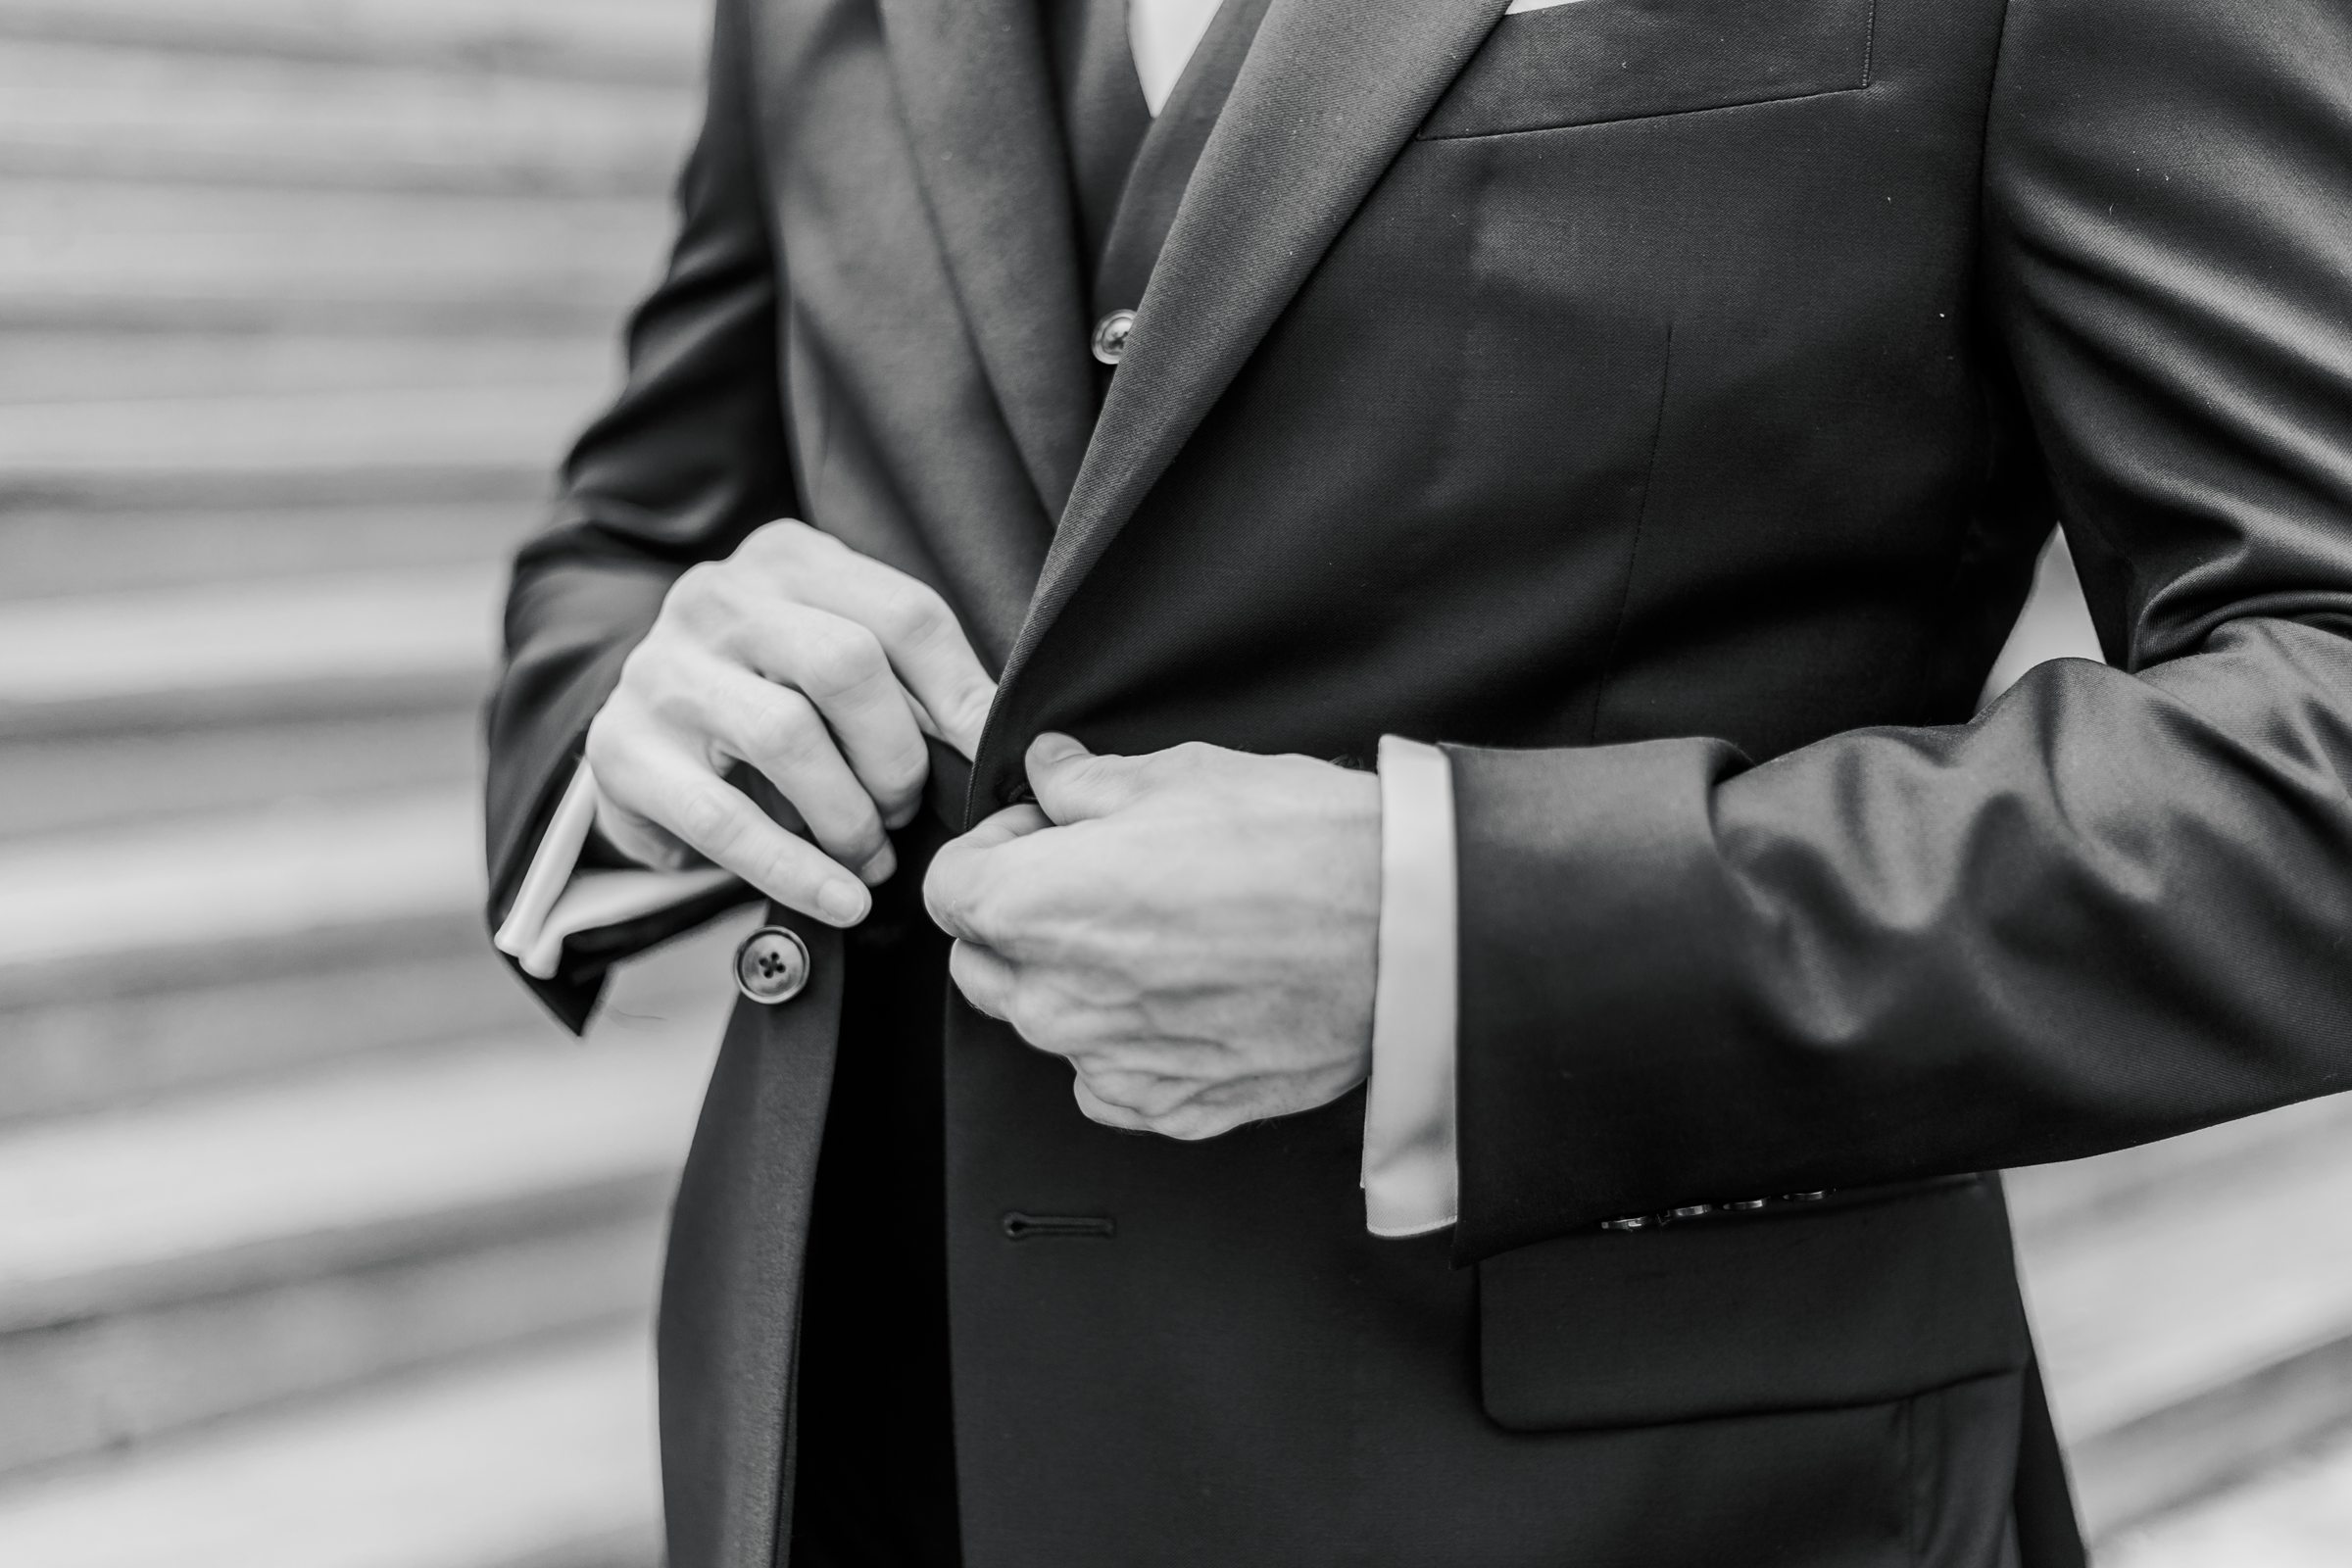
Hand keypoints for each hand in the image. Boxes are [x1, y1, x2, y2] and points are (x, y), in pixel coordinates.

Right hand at [585, 519, 994, 924]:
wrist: (638, 742)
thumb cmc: (766, 700)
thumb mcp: (830, 659)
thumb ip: (903, 678)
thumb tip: (992, 738)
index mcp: (787, 559)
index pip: (903, 612)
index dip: (961, 695)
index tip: (989, 759)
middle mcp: (718, 598)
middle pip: (846, 663)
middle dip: (897, 756)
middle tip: (906, 810)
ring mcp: (662, 670)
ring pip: (787, 736)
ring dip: (850, 817)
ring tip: (869, 855)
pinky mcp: (623, 751)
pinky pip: (725, 820)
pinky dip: (795, 870)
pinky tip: (841, 899)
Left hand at [924, 735, 1381, 1138]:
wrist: (1409, 932)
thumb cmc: (1303, 848)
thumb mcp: (1179, 774)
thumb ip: (1086, 783)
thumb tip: (1050, 775)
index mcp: (1037, 906)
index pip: (951, 887)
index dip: (996, 847)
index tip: (1047, 832)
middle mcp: (1057, 999)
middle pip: (984, 963)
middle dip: (1020, 919)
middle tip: (1101, 877)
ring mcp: (1112, 1065)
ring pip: (1049, 1023)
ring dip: (1076, 981)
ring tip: (1163, 932)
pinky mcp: (1172, 1108)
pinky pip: (1110, 1079)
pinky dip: (1129, 1043)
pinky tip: (1186, 994)